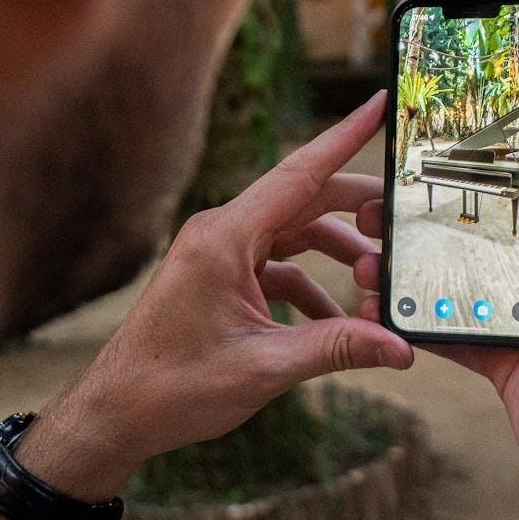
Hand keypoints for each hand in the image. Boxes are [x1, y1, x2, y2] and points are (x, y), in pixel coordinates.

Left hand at [15, 91, 413, 500]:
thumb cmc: (172, 386)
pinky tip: (334, 318)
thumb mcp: (264, 367)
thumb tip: (399, 348)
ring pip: (294, 232)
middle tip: (403, 209)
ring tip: (375, 275)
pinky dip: (310, 284)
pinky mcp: (220, 277)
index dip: (344, 136)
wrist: (115, 415)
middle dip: (357, 204)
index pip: (299, 173)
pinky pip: (277, 264)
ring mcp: (220, 254)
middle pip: (305, 200)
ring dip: (336, 250)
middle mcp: (222, 233)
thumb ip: (336, 349)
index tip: (378, 104)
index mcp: (225, 238)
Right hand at [357, 156, 518, 519]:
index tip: (433, 162)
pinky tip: (380, 311)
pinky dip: (413, 323)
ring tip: (367, 263)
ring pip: (453, 283)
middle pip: (475, 237)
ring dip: (409, 273)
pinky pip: (448, 332)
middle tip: (378, 214)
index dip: (480, 177)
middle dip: (426, 224)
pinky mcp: (499, 357)